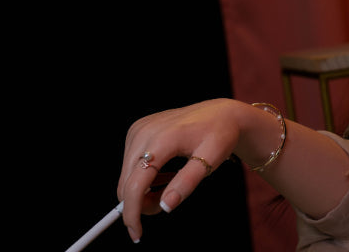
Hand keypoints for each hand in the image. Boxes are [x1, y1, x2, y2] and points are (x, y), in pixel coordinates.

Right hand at [116, 98, 243, 242]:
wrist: (221, 113)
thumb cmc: (220, 136)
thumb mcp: (211, 160)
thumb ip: (187, 182)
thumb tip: (165, 206)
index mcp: (164, 138)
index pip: (137, 183)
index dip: (133, 212)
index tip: (137, 234)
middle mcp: (146, 131)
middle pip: (127, 182)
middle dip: (142, 203)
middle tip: (168, 202)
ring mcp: (139, 128)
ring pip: (126, 176)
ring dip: (143, 190)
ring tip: (172, 182)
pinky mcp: (137, 129)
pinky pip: (131, 164)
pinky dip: (143, 177)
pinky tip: (165, 172)